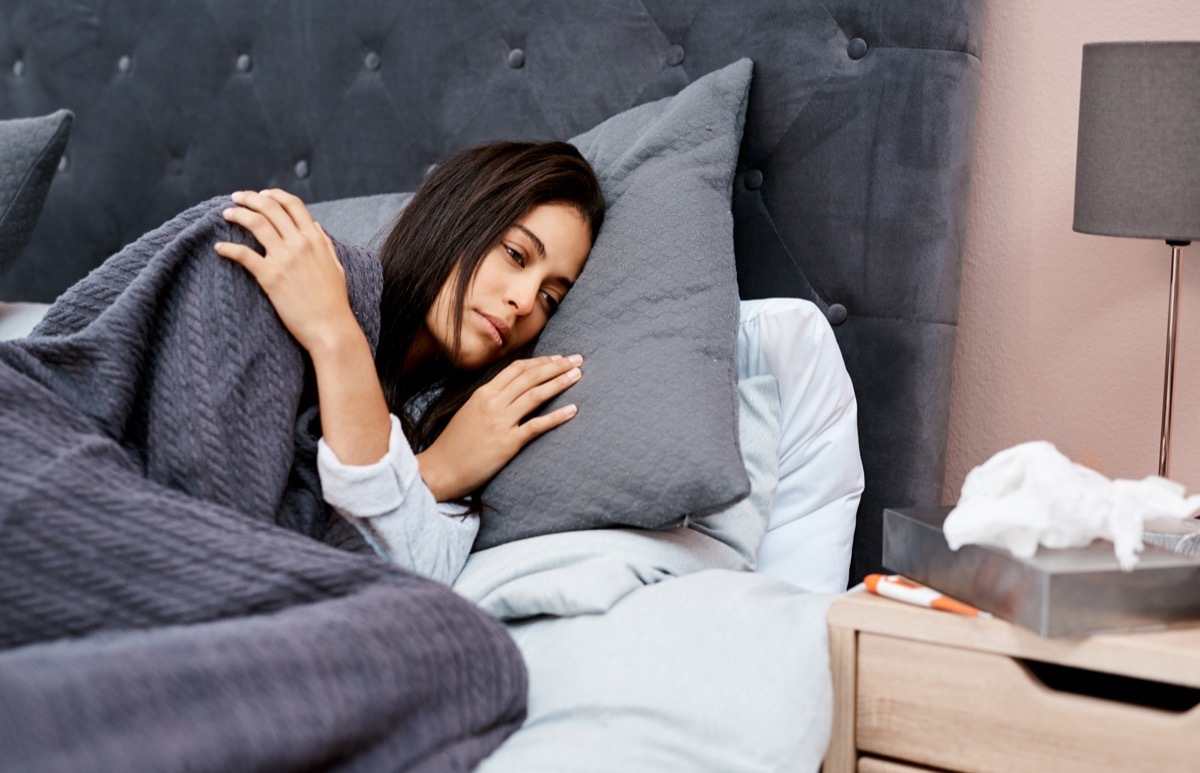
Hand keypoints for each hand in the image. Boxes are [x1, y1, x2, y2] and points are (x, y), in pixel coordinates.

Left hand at [215, 189, 357, 354]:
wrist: (330, 328)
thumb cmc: (334, 301)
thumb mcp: (335, 266)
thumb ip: (324, 243)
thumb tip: (315, 226)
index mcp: (315, 239)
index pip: (293, 204)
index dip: (274, 195)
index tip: (262, 194)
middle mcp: (300, 243)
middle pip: (271, 208)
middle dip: (250, 198)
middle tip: (236, 198)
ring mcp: (285, 259)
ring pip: (256, 223)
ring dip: (238, 214)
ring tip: (226, 214)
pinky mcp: (270, 277)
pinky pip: (244, 255)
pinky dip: (228, 248)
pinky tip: (219, 248)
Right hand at [417, 355, 583, 500]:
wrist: (441, 469)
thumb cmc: (455, 443)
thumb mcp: (470, 411)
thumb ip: (491, 398)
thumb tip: (513, 390)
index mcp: (483, 393)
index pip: (516, 368)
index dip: (540, 361)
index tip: (557, 358)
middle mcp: (492, 403)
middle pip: (530, 377)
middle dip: (556, 366)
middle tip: (577, 359)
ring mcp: (500, 422)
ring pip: (535, 395)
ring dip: (560, 382)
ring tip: (578, 375)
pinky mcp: (507, 443)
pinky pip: (536, 426)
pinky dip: (556, 416)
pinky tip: (573, 409)